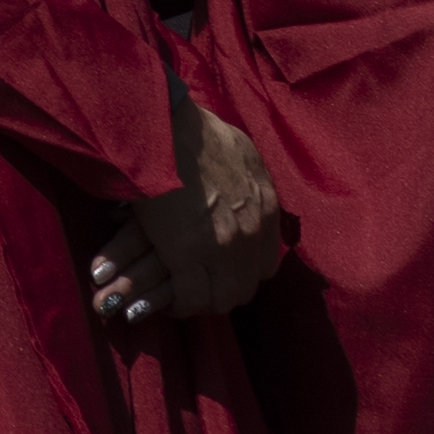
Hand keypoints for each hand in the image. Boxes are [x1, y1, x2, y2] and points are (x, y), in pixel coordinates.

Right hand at [100, 89, 295, 328]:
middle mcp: (251, 232)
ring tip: (182, 297)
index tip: (222, 270)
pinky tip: (166, 301)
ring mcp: (222, 247)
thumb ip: (248, 176)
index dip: (242, 272)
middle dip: (222, 292)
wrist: (167, 129)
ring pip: (221, 299)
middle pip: (246, 287)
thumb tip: (241, 181)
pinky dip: (179, 305)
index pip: (266, 264)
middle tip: (198, 288)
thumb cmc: (195, 130)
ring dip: (202, 302)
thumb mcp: (241, 151)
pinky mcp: (187, 255)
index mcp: (265, 208)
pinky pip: (190, 297)